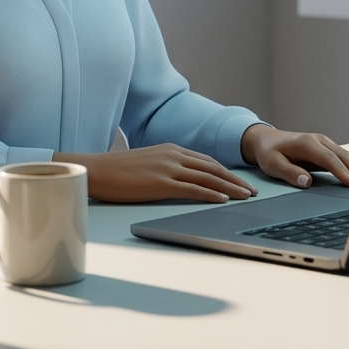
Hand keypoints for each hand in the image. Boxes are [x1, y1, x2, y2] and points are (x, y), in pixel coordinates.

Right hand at [53, 144, 258, 203]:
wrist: (96, 169)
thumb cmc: (117, 170)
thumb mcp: (146, 162)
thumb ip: (164, 166)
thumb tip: (178, 179)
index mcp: (170, 149)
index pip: (206, 160)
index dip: (226, 171)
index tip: (240, 181)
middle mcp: (173, 154)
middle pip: (213, 167)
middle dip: (235, 179)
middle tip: (252, 191)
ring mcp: (168, 167)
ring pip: (208, 177)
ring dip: (230, 188)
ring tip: (245, 197)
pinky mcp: (161, 182)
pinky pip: (192, 188)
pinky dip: (211, 194)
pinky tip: (222, 200)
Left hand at [240, 125, 348, 188]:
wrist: (267, 140)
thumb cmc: (270, 153)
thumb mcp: (272, 164)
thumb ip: (288, 172)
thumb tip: (305, 181)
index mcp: (306, 143)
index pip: (328, 158)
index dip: (341, 170)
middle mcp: (319, 141)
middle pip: (343, 155)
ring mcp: (326, 143)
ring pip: (348, 155)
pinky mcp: (328, 149)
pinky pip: (346, 157)